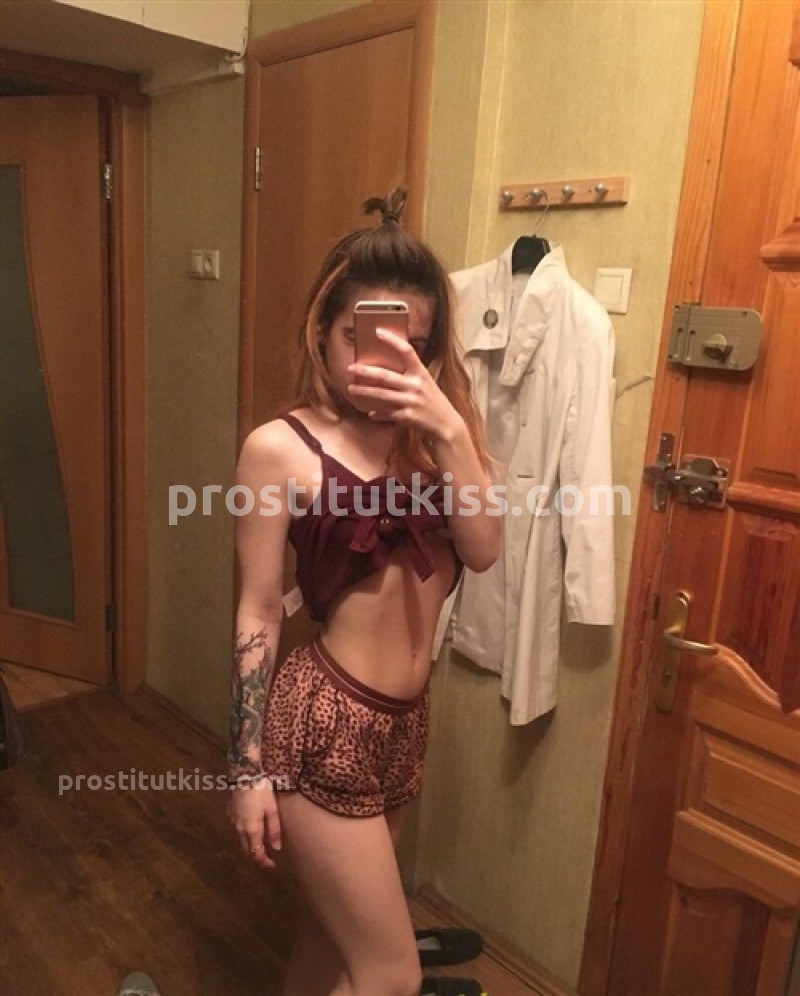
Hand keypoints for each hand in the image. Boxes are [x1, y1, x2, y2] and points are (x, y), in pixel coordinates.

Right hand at [227, 778, 282, 869]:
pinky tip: (252, 826)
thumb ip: (274, 830)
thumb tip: (276, 849)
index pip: (256, 854)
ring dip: (250, 844)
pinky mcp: (229, 813)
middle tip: (268, 856)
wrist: (244, 775)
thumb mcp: (272, 809)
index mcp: (252, 830)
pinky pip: (237, 828)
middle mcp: (239, 829)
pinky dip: (245, 833)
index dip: (264, 862)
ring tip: (261, 841)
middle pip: (247, 850)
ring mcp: (233, 821)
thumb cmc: (261, 791)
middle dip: (257, 855)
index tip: (272, 865)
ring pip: (241, 840)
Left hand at [347, 329, 462, 441]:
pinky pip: (387, 413)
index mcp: (421, 373)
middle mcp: (415, 385)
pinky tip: (371, 413)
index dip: (392, 340)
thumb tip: (385, 369)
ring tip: (351, 389)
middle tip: (351, 368)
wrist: (447, 424)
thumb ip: (410, 375)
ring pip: (381, 395)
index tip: (378, 332)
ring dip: (364, 391)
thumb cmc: (433, 401)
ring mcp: (411, 401)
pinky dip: (378, 413)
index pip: (406, 351)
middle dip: (365, 372)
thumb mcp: (426, 383)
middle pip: (385, 376)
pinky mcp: (407, 416)